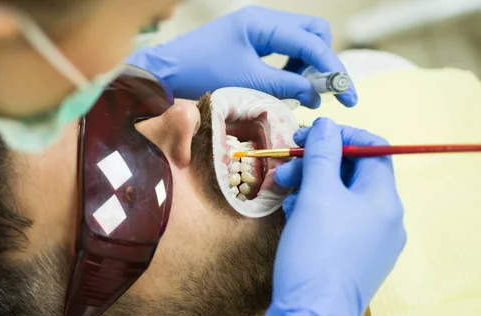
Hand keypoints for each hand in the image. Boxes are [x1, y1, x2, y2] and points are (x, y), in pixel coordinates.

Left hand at [126, 6, 356, 107]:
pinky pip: (282, 49)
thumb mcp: (246, 81)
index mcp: (263, 23)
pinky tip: (285, 86)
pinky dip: (290, 67)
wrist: (165, 72)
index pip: (313, 43)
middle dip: (323, 62)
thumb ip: (286, 86)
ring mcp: (257, 28)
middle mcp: (264, 19)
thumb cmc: (199, 74)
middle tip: (323, 92)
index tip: (348, 96)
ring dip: (307, 66)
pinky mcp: (250, 40)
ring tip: (301, 93)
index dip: (333, 71)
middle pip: (313, 34)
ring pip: (299, 41)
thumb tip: (317, 95)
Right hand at [259, 118, 405, 315]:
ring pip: (343, 197)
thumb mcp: (317, 195)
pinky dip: (316, 208)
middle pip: (354, 173)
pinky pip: (339, 220)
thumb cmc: (316, 252)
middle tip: (286, 163)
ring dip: (312, 185)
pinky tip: (293, 211)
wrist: (312, 315)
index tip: (309, 135)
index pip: (373, 149)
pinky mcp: (355, 256)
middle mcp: (386, 219)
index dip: (341, 135)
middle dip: (318, 163)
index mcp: (384, 200)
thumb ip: (323, 154)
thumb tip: (326, 125)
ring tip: (282, 189)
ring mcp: (372, 240)